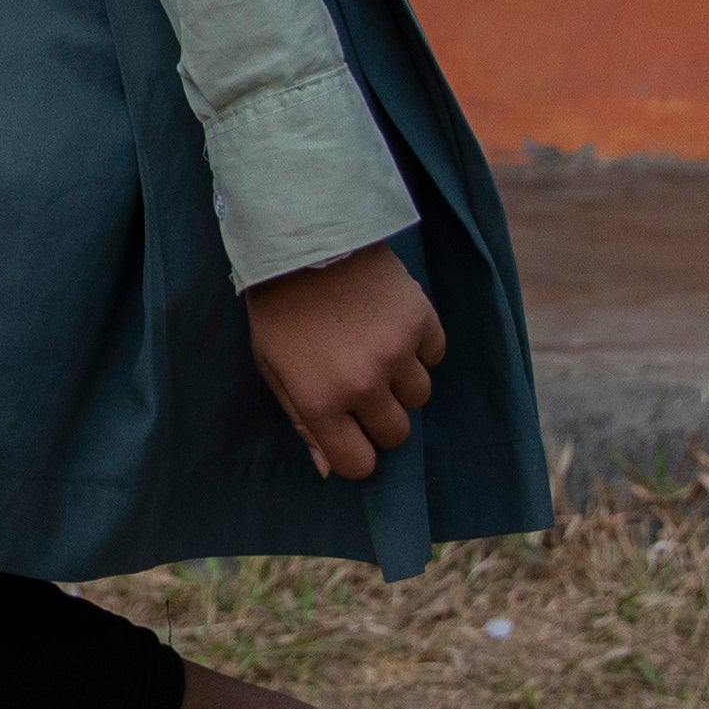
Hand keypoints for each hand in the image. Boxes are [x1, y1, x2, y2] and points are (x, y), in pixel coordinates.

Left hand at [245, 240, 444, 482]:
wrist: (304, 239)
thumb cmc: (279, 309)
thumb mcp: (273, 369)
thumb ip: (302, 422)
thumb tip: (329, 469)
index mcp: (321, 401)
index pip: (358, 464)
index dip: (356, 455)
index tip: (351, 437)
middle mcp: (364, 383)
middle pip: (396, 434)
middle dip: (380, 419)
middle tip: (361, 387)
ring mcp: (397, 351)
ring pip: (419, 397)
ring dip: (401, 382)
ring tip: (375, 350)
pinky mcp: (421, 319)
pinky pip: (435, 355)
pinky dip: (419, 348)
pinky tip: (392, 327)